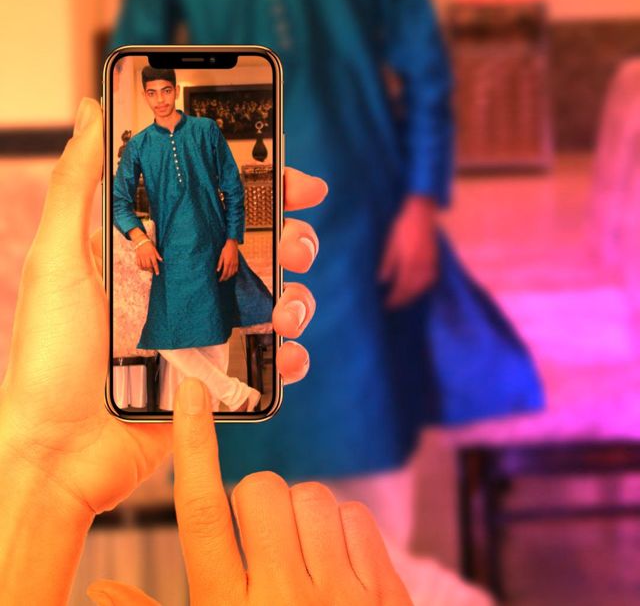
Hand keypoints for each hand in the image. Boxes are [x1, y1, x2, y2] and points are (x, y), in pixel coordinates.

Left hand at [0, 97, 327, 520]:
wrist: (56, 452)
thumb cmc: (49, 353)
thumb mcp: (57, 258)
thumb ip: (78, 183)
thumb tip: (92, 108)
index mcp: (153, 249)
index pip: (214, 203)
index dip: (259, 185)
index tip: (292, 177)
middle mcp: (184, 284)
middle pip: (256, 247)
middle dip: (290, 239)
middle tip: (298, 244)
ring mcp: (204, 331)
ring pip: (273, 299)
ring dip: (296, 297)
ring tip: (285, 311)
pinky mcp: (217, 378)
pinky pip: (269, 361)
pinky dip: (290, 356)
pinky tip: (287, 355)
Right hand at [86, 377, 411, 605]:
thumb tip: (97, 589)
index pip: (200, 514)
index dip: (193, 449)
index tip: (191, 397)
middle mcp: (284, 599)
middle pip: (260, 492)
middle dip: (254, 501)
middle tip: (257, 540)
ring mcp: (342, 596)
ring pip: (313, 497)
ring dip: (300, 513)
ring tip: (297, 555)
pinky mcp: (386, 595)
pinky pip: (357, 517)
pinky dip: (342, 528)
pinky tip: (334, 563)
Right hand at [135, 239, 162, 274]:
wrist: (140, 240)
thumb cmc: (149, 244)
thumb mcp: (154, 248)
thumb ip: (157, 255)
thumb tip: (162, 260)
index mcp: (151, 254)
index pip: (155, 263)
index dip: (156, 269)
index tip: (157, 274)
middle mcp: (146, 256)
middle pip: (148, 266)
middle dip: (151, 270)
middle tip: (152, 271)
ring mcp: (141, 257)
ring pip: (143, 266)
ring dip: (146, 269)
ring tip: (148, 269)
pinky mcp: (137, 256)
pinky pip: (138, 264)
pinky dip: (140, 267)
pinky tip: (143, 268)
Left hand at [377, 194, 438, 309]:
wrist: (421, 213)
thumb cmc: (402, 227)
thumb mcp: (391, 244)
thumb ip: (387, 263)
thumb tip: (381, 281)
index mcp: (409, 263)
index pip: (402, 288)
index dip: (394, 299)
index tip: (385, 306)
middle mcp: (422, 267)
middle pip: (413, 290)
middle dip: (402, 300)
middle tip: (392, 306)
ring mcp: (431, 264)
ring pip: (422, 287)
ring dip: (412, 295)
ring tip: (402, 300)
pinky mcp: (435, 260)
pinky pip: (430, 280)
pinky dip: (422, 287)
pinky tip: (416, 288)